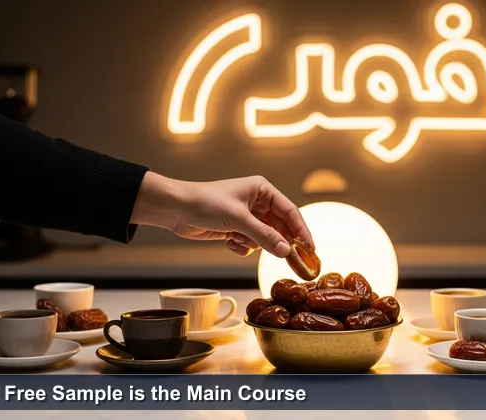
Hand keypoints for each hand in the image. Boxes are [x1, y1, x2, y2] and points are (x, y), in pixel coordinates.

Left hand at [130, 172, 313, 257]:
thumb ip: (264, 236)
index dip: (302, 230)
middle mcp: (257, 202)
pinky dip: (241, 247)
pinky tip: (227, 242)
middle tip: (291, 261)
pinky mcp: (235, 229)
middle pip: (280, 227)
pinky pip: (249, 244)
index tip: (311, 248)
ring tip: (235, 239)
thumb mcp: (238, 219)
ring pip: (264, 239)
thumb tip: (287, 251)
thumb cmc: (205, 203)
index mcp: (262, 190)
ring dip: (252, 243)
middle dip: (279, 243)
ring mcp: (246, 217)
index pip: (290, 212)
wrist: (174, 209)